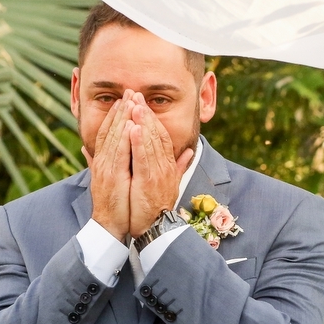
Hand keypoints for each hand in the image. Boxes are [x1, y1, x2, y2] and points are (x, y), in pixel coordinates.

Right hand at [81, 90, 134, 242]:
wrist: (110, 226)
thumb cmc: (115, 205)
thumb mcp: (114, 180)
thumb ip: (110, 164)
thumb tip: (96, 151)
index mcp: (105, 162)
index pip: (110, 133)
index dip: (117, 116)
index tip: (125, 100)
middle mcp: (103, 162)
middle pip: (111, 131)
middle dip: (120, 110)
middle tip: (128, 92)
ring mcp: (106, 169)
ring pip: (114, 138)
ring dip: (121, 119)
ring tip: (129, 101)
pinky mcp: (112, 177)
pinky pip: (118, 154)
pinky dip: (123, 139)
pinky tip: (129, 126)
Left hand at [128, 92, 193, 236]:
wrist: (157, 229)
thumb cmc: (159, 208)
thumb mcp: (172, 183)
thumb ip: (179, 166)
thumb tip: (189, 152)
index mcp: (169, 166)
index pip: (163, 137)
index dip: (153, 119)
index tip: (143, 104)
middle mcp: (166, 167)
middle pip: (157, 134)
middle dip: (146, 113)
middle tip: (136, 95)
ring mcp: (158, 173)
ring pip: (151, 142)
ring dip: (142, 122)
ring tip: (135, 104)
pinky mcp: (149, 181)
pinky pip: (143, 158)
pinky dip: (139, 142)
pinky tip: (133, 127)